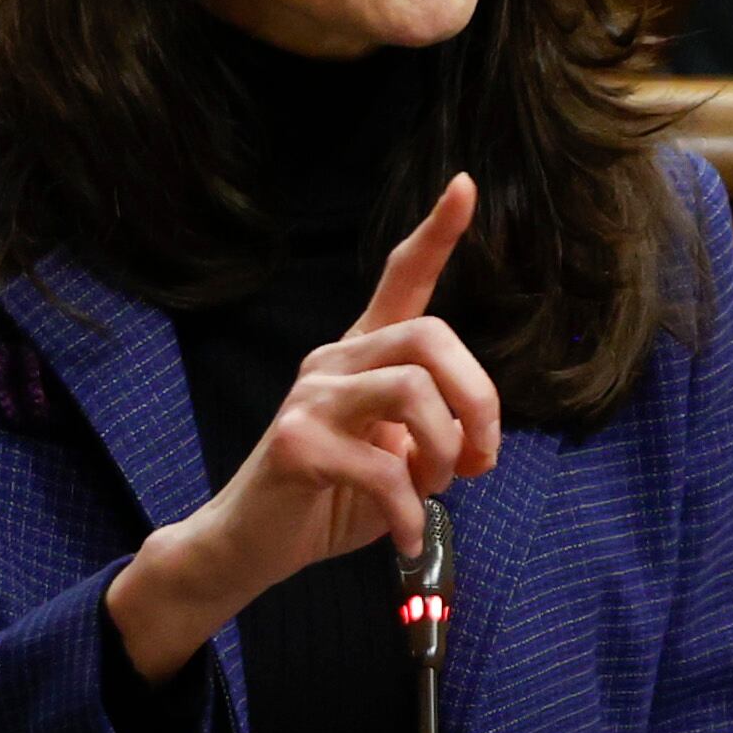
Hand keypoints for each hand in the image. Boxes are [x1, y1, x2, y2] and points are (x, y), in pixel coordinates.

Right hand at [102, 175, 500, 680]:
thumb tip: (476, 444)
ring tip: (433, 492)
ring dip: (444, 451)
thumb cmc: (332, 499)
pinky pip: (382, 468)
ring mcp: (309, 398)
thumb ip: (436, 436)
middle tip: (481, 458)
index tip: (466, 185)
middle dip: (478, 398)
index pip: (401, 279)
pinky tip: (407, 536)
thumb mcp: (398, 462)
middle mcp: (333, 362)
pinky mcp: (294, 444)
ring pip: (411, 390)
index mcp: (363, 356)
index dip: (437, 234)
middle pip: (430, 336)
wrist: (251, 547)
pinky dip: (410, 511)